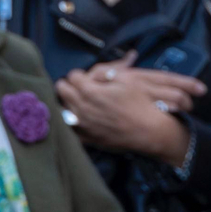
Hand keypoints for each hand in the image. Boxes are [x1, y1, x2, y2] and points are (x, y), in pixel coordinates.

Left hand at [55, 53, 199, 163]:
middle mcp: (81, 108)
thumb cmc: (140, 103)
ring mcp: (82, 125)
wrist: (149, 132)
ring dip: (69, 102)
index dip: (81, 74)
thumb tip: (91, 74)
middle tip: (81, 87)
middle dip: (70, 86)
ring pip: (62, 109)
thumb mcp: (126, 79)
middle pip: (62, 90)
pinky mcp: (86, 138)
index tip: (88, 78)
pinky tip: (81, 118)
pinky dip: (72, 121)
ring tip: (80, 102)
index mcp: (89, 91)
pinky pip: (69, 128)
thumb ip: (103, 73)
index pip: (72, 76)